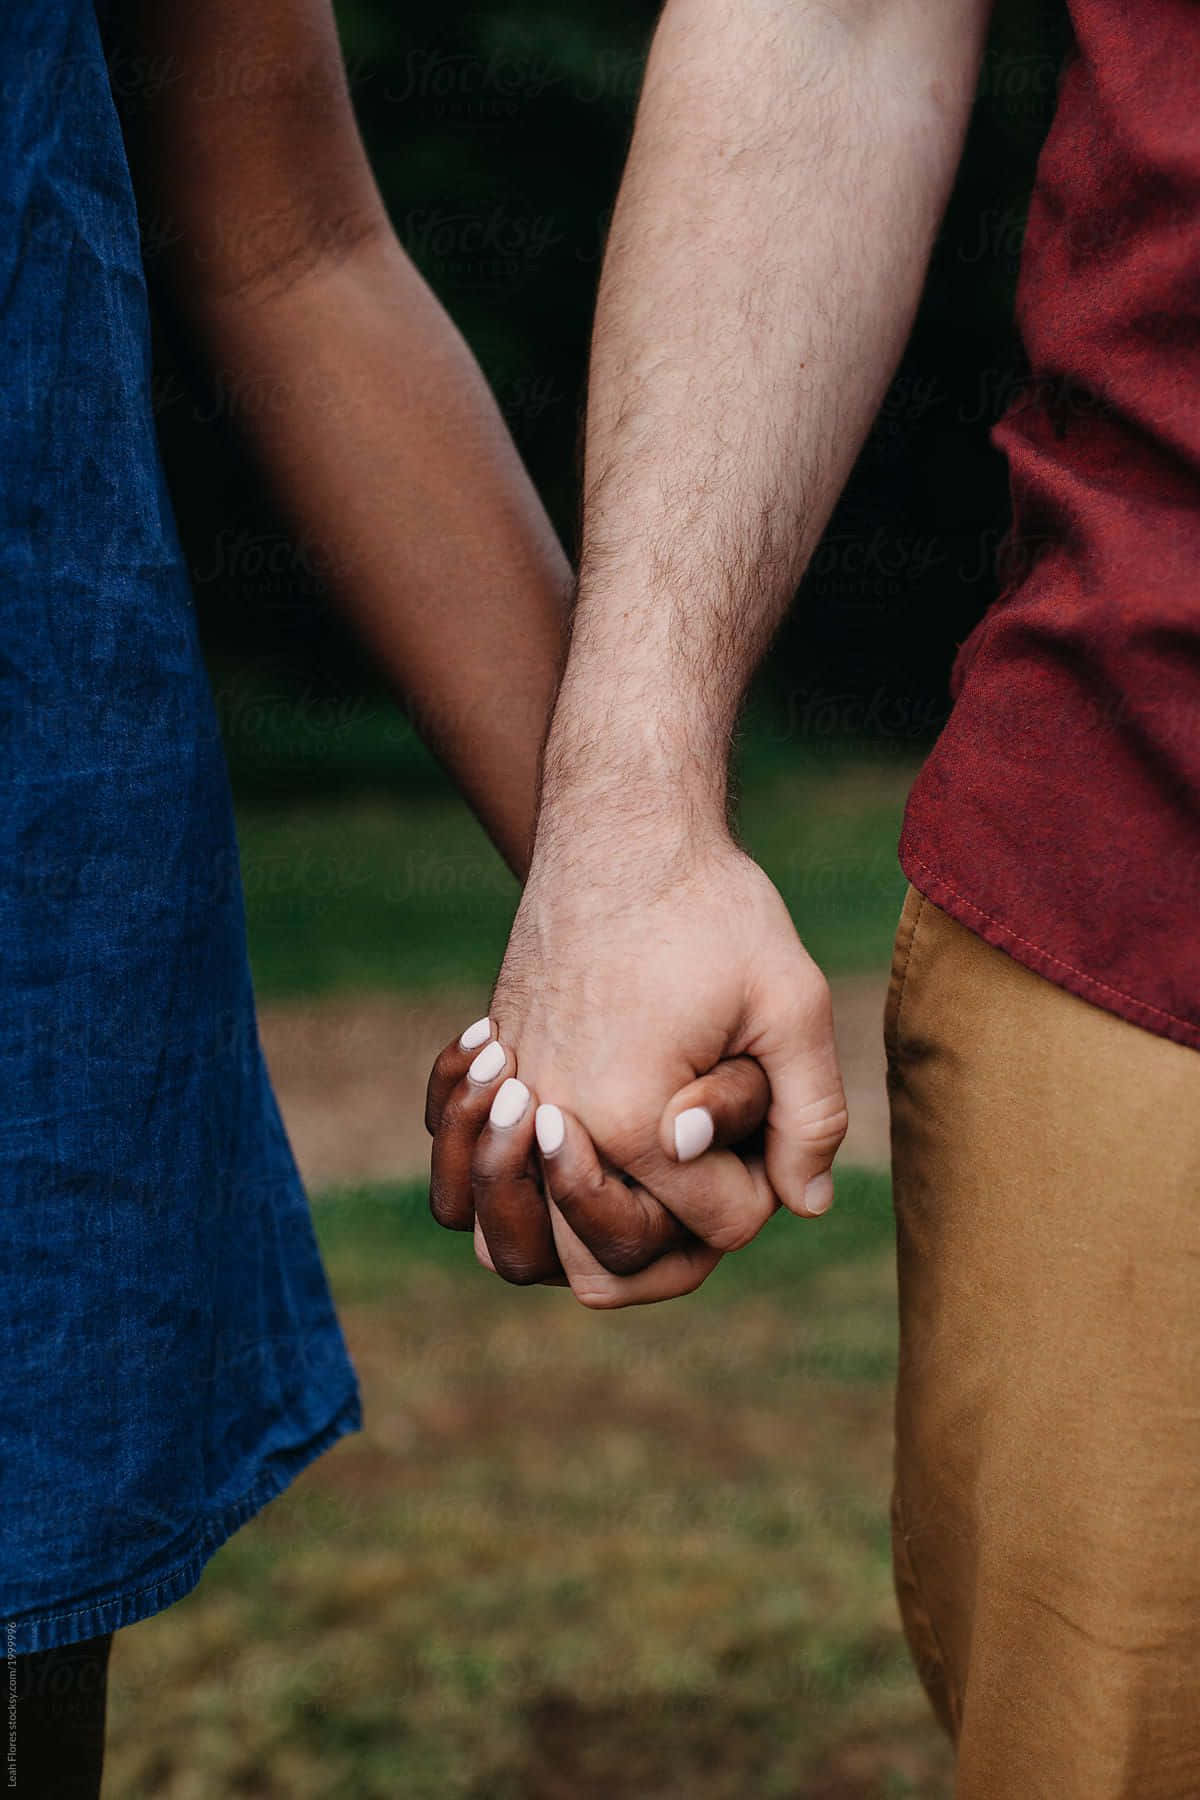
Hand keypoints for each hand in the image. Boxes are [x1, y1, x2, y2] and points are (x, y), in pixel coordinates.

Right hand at [428, 821, 846, 1287]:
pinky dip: (519, 1188)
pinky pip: (473, 1178)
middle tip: (717, 1164)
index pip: (719, 1227)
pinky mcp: (496, 1068)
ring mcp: (512, 1098)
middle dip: (678, 1236)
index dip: (762, 1185)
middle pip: (606, 1267)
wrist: (621, 825)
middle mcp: (554, 1123)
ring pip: (523, 1245)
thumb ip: (810, 1115)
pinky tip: (569, 1145)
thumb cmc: (713, 908)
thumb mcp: (792, 1002)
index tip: (767, 1116)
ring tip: (644, 1181)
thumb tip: (806, 1204)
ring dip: (588, 1230)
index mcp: (632, 1122)